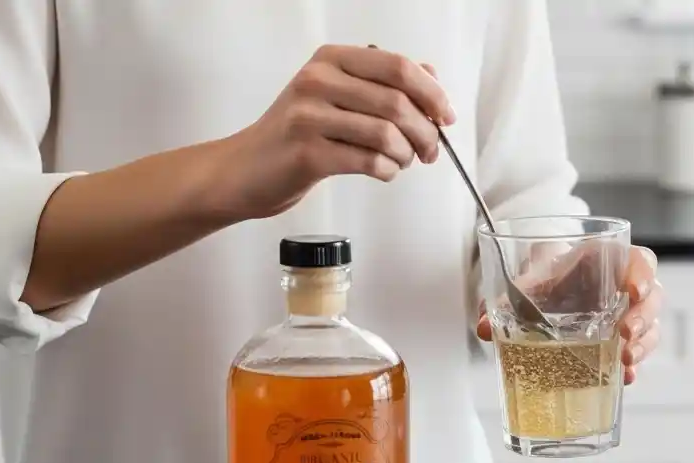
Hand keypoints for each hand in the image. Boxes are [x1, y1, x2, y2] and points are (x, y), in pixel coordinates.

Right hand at [219, 45, 454, 219]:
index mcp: (331, 60)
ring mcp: (309, 116)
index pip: (398, 67)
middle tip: (430, 150)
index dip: (432, 93)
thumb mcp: (338, 96)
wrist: (247, 169)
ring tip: (402, 162)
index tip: (446, 116)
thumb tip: (432, 78)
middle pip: (397, 102)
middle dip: (426, 132)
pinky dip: (387, 171)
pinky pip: (369, 162)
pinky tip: (383, 171)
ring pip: (386, 134)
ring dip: (406, 155)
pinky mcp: (307, 153)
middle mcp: (318, 80)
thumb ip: (383, 84)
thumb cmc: (297, 134)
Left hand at [476, 246, 663, 385]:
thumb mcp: (527, 280)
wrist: (544, 290)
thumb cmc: (545, 278)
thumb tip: (483, 326)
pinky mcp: (621, 342)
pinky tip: (623, 378)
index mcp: (605, 261)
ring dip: (642, 345)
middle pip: (651, 297)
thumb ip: (506, 298)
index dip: (643, 274)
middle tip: (625, 334)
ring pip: (650, 327)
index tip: (635, 291)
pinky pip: (636, 352)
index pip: (639, 260)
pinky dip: (631, 367)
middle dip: (643, 318)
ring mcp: (626, 315)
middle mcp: (622, 288)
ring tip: (625, 361)